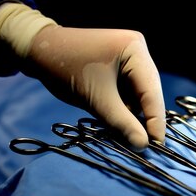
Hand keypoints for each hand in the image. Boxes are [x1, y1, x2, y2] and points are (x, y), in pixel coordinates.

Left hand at [26, 26, 165, 150]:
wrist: (37, 50)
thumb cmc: (65, 69)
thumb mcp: (96, 100)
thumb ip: (121, 123)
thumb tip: (143, 145)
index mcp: (135, 49)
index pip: (151, 91)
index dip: (155, 121)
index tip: (157, 146)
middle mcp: (138, 50)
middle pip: (148, 92)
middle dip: (144, 118)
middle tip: (144, 146)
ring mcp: (129, 57)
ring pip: (138, 95)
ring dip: (132, 115)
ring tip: (128, 137)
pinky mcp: (120, 65)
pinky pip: (128, 91)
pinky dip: (123, 108)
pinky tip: (118, 122)